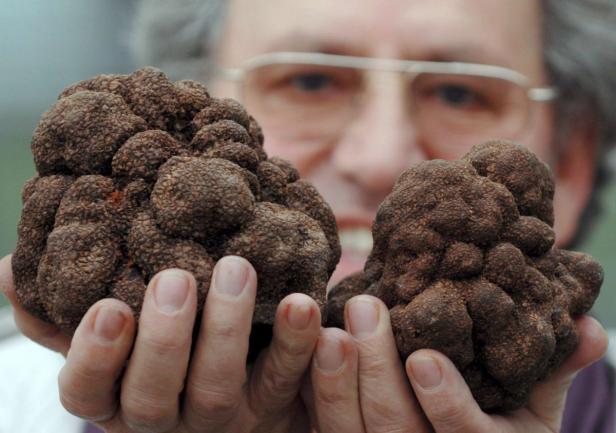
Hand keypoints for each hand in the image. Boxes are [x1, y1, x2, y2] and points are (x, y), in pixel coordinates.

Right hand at [1, 254, 320, 432]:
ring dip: (226, 329)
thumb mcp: (109, 335)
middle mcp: (162, 417)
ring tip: (235, 268)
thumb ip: (64, 309)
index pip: (88, 393)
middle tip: (175, 278)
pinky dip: (295, 343)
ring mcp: (218, 417)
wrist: (233, 386)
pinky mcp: (270, 406)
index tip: (110, 309)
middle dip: (164, 338)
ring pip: (217, 388)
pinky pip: (284, 381)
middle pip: (153, 395)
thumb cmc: (157, 348)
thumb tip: (10, 268)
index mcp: (116, 396)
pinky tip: (303, 301)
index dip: (93, 356)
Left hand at [307, 294, 607, 432]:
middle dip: (374, 370)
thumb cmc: (503, 424)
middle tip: (364, 306)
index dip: (445, 404)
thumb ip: (554, 369)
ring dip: (331, 381)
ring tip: (327, 324)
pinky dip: (309, 389)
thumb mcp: (535, 405)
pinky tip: (302, 345)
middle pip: (392, 432)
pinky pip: (321, 425)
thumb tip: (592, 327)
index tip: (422, 356)